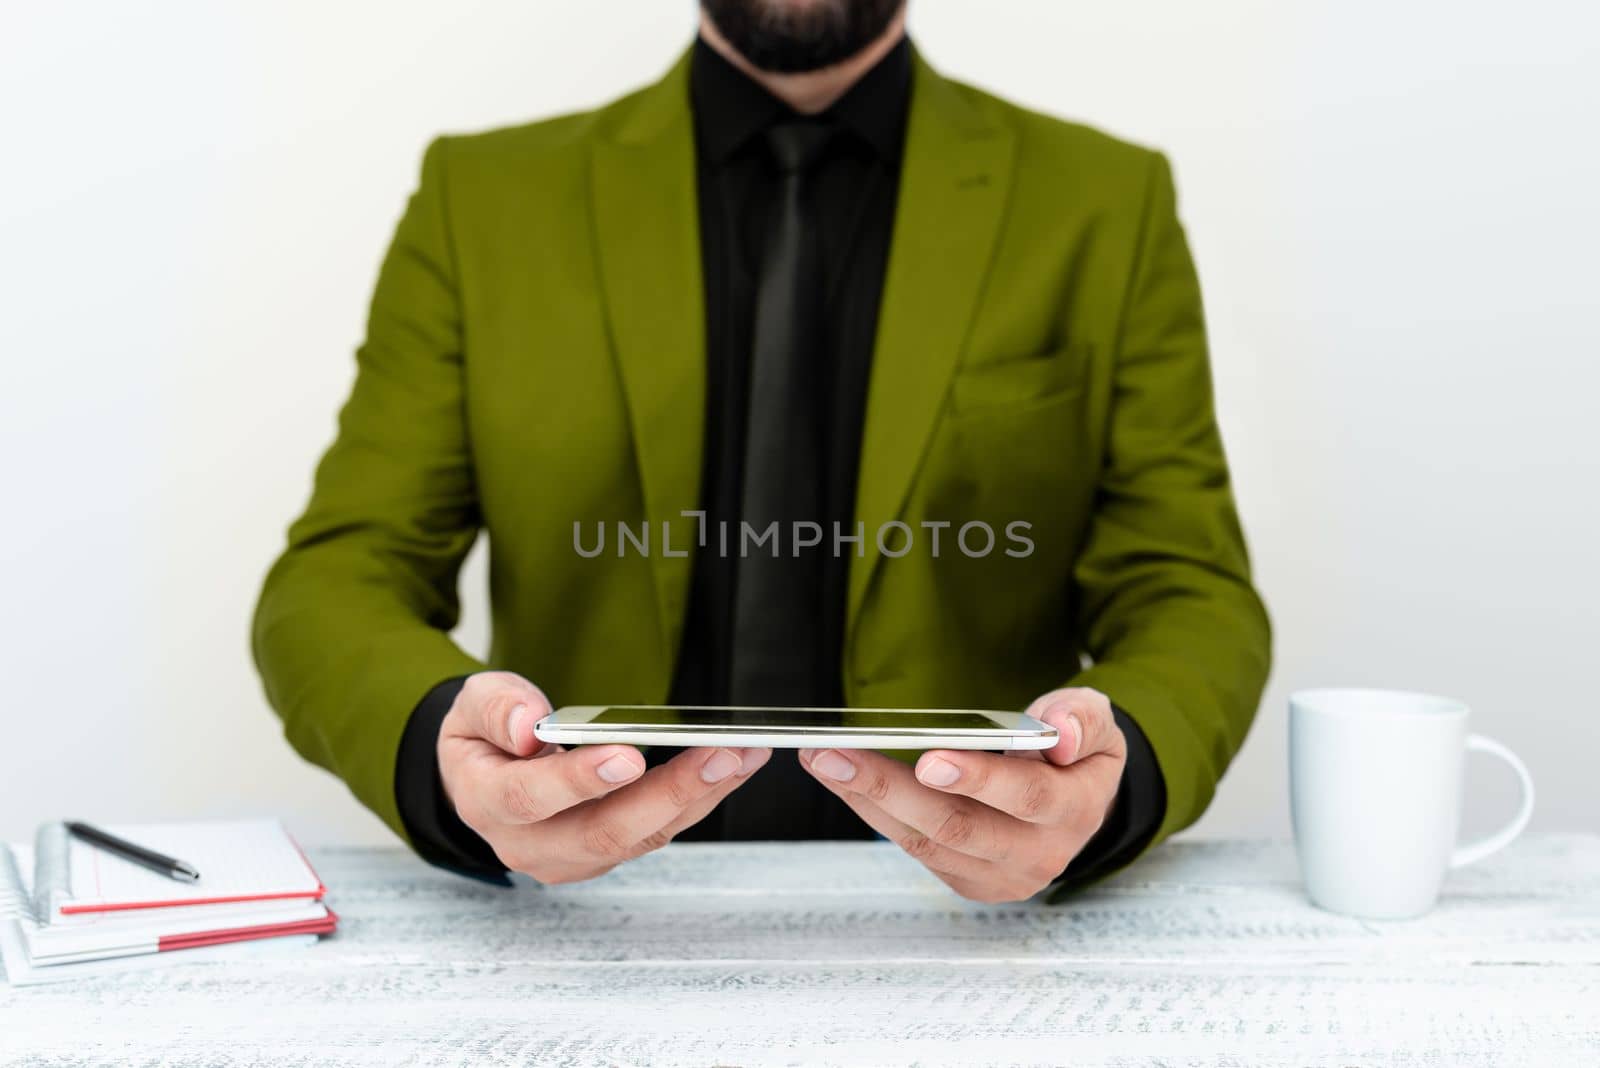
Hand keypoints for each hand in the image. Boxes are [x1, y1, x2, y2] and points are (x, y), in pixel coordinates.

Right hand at [437, 671, 770, 882]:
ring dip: (697, 796)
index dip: (581, 779)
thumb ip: (497, 708)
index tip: (629, 755)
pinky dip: (696, 800)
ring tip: (742, 755)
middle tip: (719, 755)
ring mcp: (570, 857)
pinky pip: (655, 833)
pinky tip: (729, 768)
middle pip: (603, 832)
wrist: (482, 778)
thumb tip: (527, 724)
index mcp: (487, 803)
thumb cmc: (484, 738)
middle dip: (669, 794)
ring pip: (640, 837)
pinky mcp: (604, 855)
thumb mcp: (472, 706)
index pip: (533, 798)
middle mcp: (529, 844)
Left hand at [800, 688, 1125, 902]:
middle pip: (958, 826)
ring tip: (822, 760)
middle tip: (837, 755)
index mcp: (1075, 810)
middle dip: (891, 789)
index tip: (930, 759)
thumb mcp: (1097, 723)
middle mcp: (1038, 853)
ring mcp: (999, 875)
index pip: (1028, 797)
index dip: (980, 778)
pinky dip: (874, 812)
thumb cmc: (1077, 754)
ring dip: (866, 799)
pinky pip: (914, 849)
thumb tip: (1059, 731)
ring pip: (925, 841)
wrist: (1077, 805)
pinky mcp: (968, 880)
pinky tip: (843, 780)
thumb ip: (1081, 718)